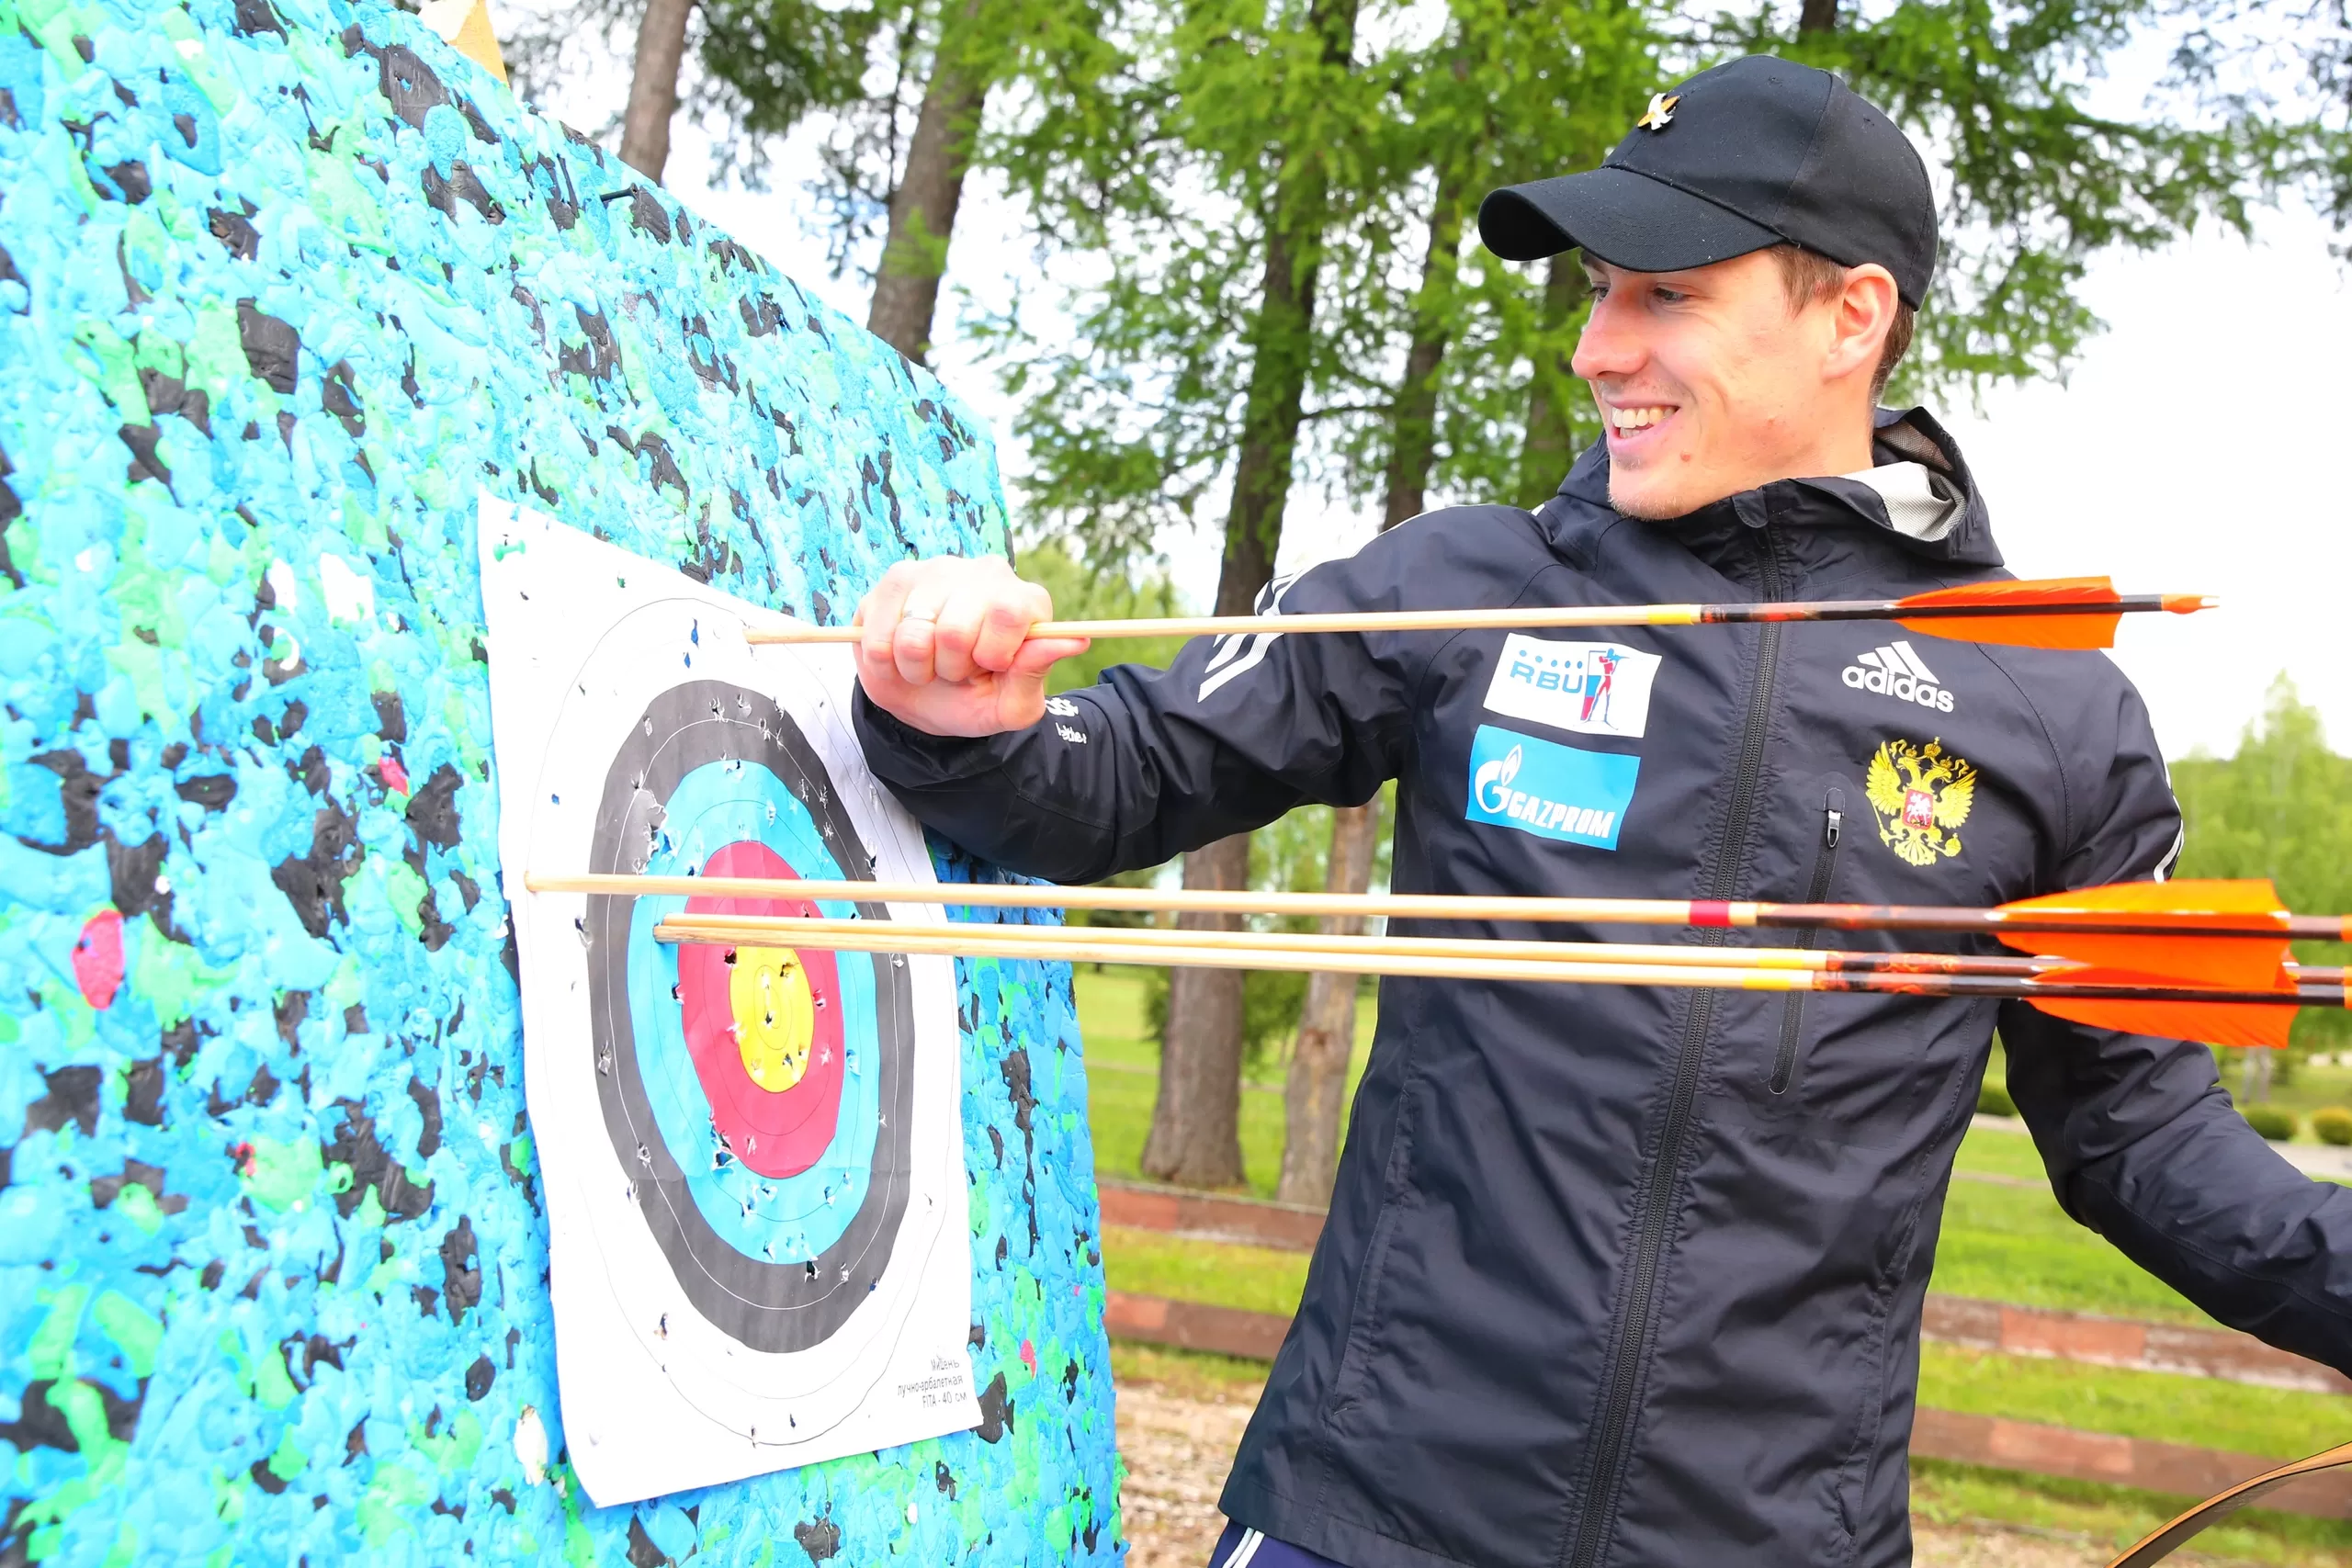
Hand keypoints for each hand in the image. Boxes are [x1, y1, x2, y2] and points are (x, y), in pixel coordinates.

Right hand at [852, 556, 1090, 736]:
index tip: (990, 667)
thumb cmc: (978, 699)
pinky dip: (886, 662)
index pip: (1009, 613)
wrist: (925, 702)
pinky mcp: (894, 580)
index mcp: (1024, 600)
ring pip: (914, 635)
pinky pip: (879, 635)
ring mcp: (936, 570)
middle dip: (952, 668)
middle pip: (956, 630)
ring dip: (917, 667)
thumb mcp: (1011, 705)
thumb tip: (1076, 640)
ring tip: (929, 664)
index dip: (993, 654)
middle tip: (957, 671)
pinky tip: (900, 655)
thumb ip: (1035, 674)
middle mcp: (985, 573)